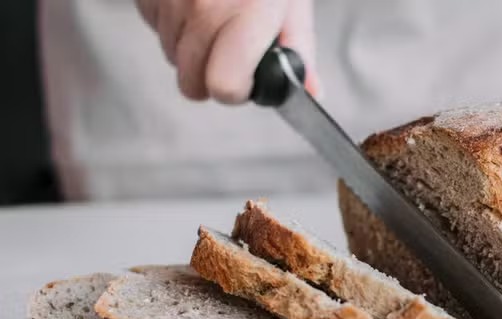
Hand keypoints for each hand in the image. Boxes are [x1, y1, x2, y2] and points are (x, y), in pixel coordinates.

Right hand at [135, 0, 318, 103]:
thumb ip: (298, 46)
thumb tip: (311, 90)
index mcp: (245, 13)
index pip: (223, 86)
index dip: (237, 89)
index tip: (247, 77)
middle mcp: (202, 7)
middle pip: (191, 82)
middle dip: (212, 74)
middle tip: (231, 50)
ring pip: (170, 56)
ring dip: (191, 47)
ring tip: (214, 16)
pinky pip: (153, 27)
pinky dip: (172, 23)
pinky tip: (192, 1)